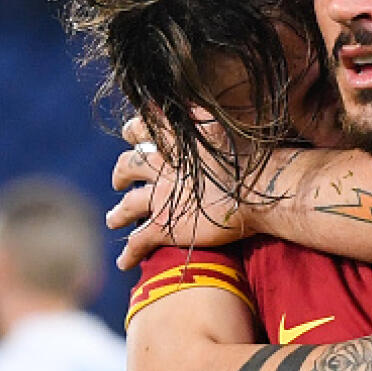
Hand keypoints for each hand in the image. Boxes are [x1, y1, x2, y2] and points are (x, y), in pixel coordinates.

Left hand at [107, 116, 249, 268]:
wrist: (258, 189)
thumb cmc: (251, 157)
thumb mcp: (221, 126)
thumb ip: (201, 118)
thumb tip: (187, 107)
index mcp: (175, 141)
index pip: (142, 128)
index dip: (135, 131)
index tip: (132, 134)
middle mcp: (162, 167)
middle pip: (128, 164)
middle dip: (121, 172)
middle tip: (119, 180)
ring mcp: (160, 197)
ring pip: (127, 205)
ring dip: (118, 214)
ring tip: (113, 219)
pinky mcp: (164, 226)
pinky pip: (138, 242)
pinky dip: (128, 254)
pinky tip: (124, 263)